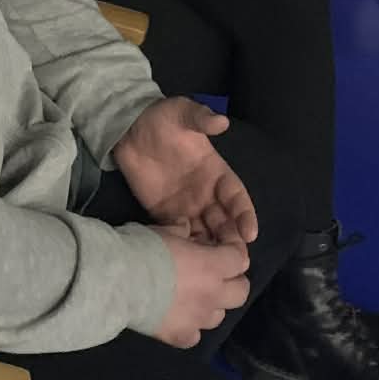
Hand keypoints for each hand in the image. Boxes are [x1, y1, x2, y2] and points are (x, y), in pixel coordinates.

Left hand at [113, 96, 258, 247]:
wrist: (128, 128)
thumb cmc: (161, 118)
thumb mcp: (182, 111)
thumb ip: (201, 118)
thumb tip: (221, 121)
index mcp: (216, 172)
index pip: (236, 197)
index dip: (244, 214)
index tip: (250, 232)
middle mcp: (205, 193)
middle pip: (224, 221)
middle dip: (231, 240)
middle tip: (235, 259)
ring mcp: (185, 205)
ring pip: (205, 232)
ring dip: (211, 248)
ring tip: (214, 267)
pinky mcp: (165, 213)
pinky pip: (180, 234)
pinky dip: (186, 247)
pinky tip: (187, 260)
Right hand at [150, 229, 250, 347]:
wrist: (118, 282)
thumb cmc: (142, 249)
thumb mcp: (163, 229)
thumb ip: (181, 230)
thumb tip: (185, 227)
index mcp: (212, 265)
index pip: (240, 260)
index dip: (233, 252)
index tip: (222, 248)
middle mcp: (212, 294)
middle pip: (241, 292)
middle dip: (233, 281)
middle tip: (216, 274)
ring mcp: (198, 319)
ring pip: (219, 316)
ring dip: (211, 305)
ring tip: (194, 297)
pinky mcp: (180, 337)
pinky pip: (195, 335)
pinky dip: (190, 327)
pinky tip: (178, 317)